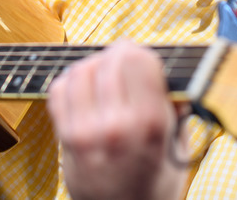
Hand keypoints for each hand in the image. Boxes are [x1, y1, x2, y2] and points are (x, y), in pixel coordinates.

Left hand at [47, 41, 188, 199]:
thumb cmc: (156, 183)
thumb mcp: (178, 144)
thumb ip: (173, 103)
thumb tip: (164, 68)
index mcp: (150, 125)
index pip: (138, 60)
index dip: (142, 53)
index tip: (145, 59)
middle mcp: (115, 127)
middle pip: (108, 61)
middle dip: (119, 55)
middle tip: (125, 62)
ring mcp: (85, 133)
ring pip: (81, 70)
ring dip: (94, 64)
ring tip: (106, 75)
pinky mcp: (65, 139)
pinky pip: (59, 90)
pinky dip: (71, 80)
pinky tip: (86, 88)